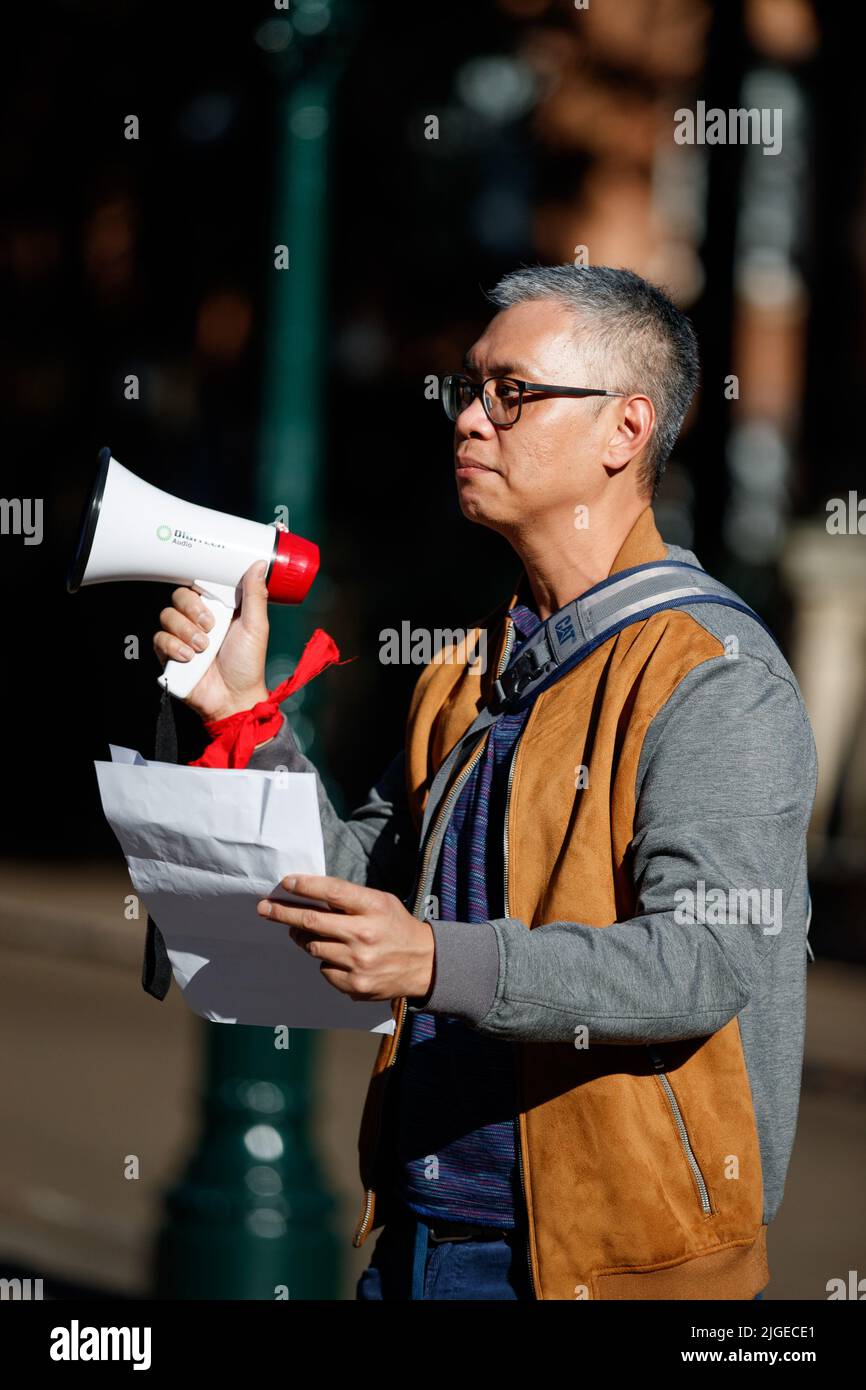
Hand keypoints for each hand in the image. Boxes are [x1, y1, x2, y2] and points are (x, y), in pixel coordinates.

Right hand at [152, 560, 270, 721]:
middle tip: (210, 627)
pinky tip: (189, 657)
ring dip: (186, 631)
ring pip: (167, 616)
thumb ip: (255, 595)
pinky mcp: (169, 653)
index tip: (210, 595)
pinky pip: (159, 638)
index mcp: (219, 609)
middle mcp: (198, 619)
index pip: (200, 584)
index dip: (201, 586)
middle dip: (193, 610)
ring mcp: (182, 636)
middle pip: (179, 597)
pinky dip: (174, 646)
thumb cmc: (248, 664)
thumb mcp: (257, 626)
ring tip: (203, 648)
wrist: (233, 698)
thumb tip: (258, 566)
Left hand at [256, 875, 435, 1002]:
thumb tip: (307, 895)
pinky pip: (324, 970)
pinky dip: (326, 961)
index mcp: (374, 907)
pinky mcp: (355, 985)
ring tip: (302, 932)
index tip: (285, 883)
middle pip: (312, 922)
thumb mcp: (380, 903)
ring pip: (313, 947)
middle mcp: (365, 934)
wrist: (425, 964)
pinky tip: (340, 957)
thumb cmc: (396, 927)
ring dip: (303, 938)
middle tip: (264, 908)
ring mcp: (359, 963)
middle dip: (283, 913)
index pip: (332, 893)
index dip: (305, 886)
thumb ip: (349, 900)